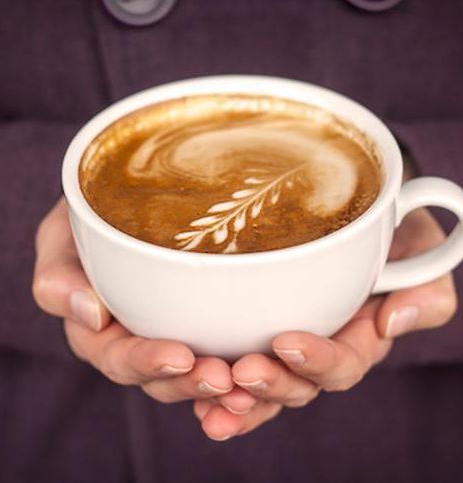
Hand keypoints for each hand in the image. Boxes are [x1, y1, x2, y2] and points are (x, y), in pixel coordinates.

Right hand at [32, 198, 255, 408]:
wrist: (135, 201)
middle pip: (165, 379)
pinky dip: (249, 379)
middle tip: (223, 377)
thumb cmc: (96, 216)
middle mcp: (144, 343)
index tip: (179, 356)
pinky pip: (233, 363)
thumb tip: (89, 314)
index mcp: (104, 333)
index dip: (147, 363)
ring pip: (202, 379)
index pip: (121, 359)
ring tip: (249, 384)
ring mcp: (180, 338)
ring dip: (225, 389)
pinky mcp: (215, 330)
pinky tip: (274, 372)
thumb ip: (60, 275)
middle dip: (192, 383)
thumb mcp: (65, 235)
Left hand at [194, 207, 457, 439]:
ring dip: (236, 398)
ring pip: (260, 385)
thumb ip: (425, 287)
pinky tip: (191, 389)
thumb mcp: (418, 248)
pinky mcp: (250, 328)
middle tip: (243, 372)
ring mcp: (282, 340)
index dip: (317, 361)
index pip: (342, 363)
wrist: (350, 210)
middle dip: (271, 385)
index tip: (288, 342)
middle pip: (297, 384)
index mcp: (358, 336)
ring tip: (210, 400)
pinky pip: (231, 364)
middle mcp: (318, 346)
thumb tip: (395, 321)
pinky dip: (212, 385)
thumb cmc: (388, 231)